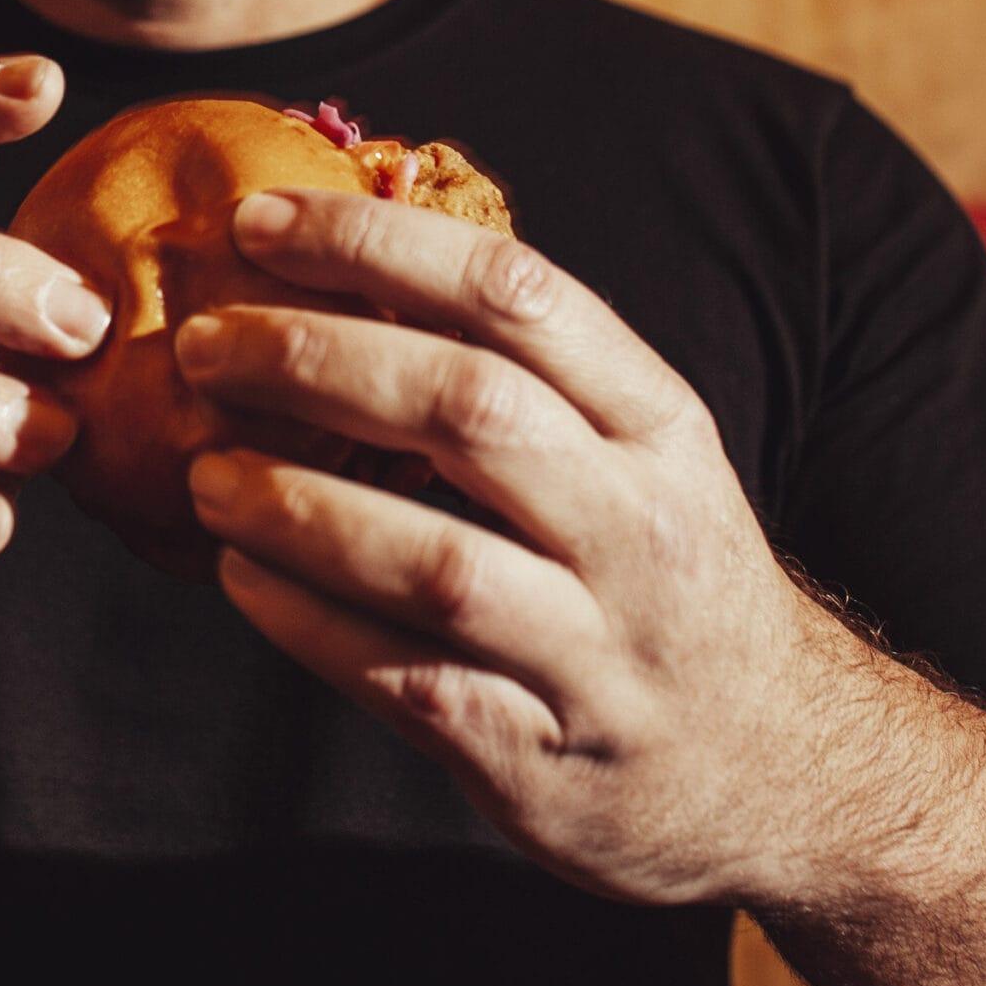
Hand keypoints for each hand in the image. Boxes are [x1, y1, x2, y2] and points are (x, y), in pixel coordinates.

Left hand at [176, 188, 827, 909]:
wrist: (778, 766)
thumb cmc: (661, 574)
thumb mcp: (637, 453)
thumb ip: (519, 371)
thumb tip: (339, 261)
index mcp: (658, 423)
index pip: (516, 294)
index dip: (376, 242)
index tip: (260, 218)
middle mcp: (640, 526)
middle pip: (468, 410)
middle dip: (317, 361)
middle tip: (206, 347)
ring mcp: (598, 649)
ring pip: (435, 561)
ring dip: (299, 508)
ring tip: (206, 473)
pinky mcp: (542, 758)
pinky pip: (409, 679)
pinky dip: (309, 624)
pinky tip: (241, 576)